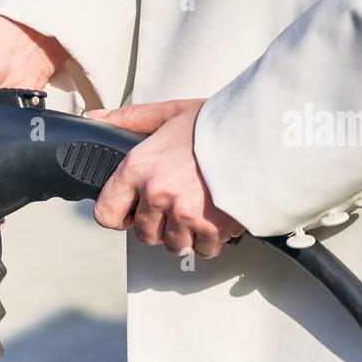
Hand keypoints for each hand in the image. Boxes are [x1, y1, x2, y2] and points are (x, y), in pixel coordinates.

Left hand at [91, 99, 243, 257]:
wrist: (265, 134)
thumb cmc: (219, 123)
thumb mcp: (169, 113)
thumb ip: (129, 119)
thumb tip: (96, 120)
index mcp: (139, 168)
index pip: (106, 213)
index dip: (118, 214)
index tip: (129, 211)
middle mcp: (157, 194)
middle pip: (143, 234)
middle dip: (157, 224)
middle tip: (174, 204)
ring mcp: (184, 214)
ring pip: (173, 244)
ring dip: (184, 233)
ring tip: (198, 208)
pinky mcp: (212, 228)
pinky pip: (202, 249)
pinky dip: (209, 239)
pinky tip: (215, 216)